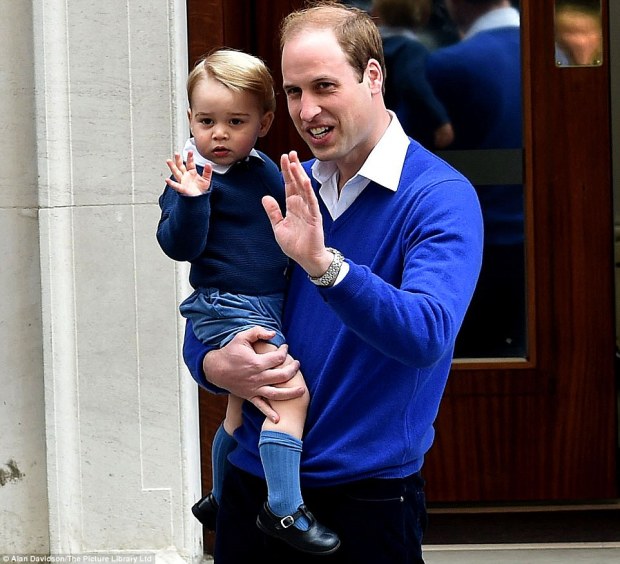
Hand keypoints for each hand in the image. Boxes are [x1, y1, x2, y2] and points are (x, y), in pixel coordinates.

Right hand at [165, 151, 212, 195]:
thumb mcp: (206, 180)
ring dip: (172, 167)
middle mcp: (186, 176)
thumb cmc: (201, 190)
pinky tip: (167, 180)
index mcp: (192, 173)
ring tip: (168, 161)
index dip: (190, 157)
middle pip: (181, 166)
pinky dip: (171, 183)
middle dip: (179, 160)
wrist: (200, 199)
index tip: (190, 151)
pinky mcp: (182, 189)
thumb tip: (208, 164)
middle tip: (177, 153)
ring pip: (176, 173)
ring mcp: (183, 182)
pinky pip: (176, 186)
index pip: (190, 163)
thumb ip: (207, 172)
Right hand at [203, 326, 302, 422]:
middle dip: (293, 370)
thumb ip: (258, 332)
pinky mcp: (250, 396)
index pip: (278, 358)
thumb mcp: (242, 337)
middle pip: (282, 376)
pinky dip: (269, 414)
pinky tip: (278, 420)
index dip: (284, 351)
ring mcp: (254, 388)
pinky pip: (261, 406)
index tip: (285, 348)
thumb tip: (273, 333)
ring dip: (290, 393)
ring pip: (276, 393)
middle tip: (297, 364)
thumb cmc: (230, 351)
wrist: (215, 369)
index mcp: (256, 363)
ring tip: (302, 391)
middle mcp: (257, 377)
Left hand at [262, 151, 333, 276]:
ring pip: (303, 189)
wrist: (307, 259)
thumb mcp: (278, 227)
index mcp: (292, 206)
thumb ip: (273, 212)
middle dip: (293, 168)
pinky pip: (311, 202)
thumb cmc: (295, 245)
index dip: (286, 172)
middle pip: (296, 183)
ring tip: (294, 162)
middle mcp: (301, 205)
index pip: (289, 185)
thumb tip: (265, 197)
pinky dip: (308, 191)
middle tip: (289, 153)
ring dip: (299, 175)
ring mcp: (309, 210)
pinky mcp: (314, 217)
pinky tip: (304, 181)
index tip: (283, 158)